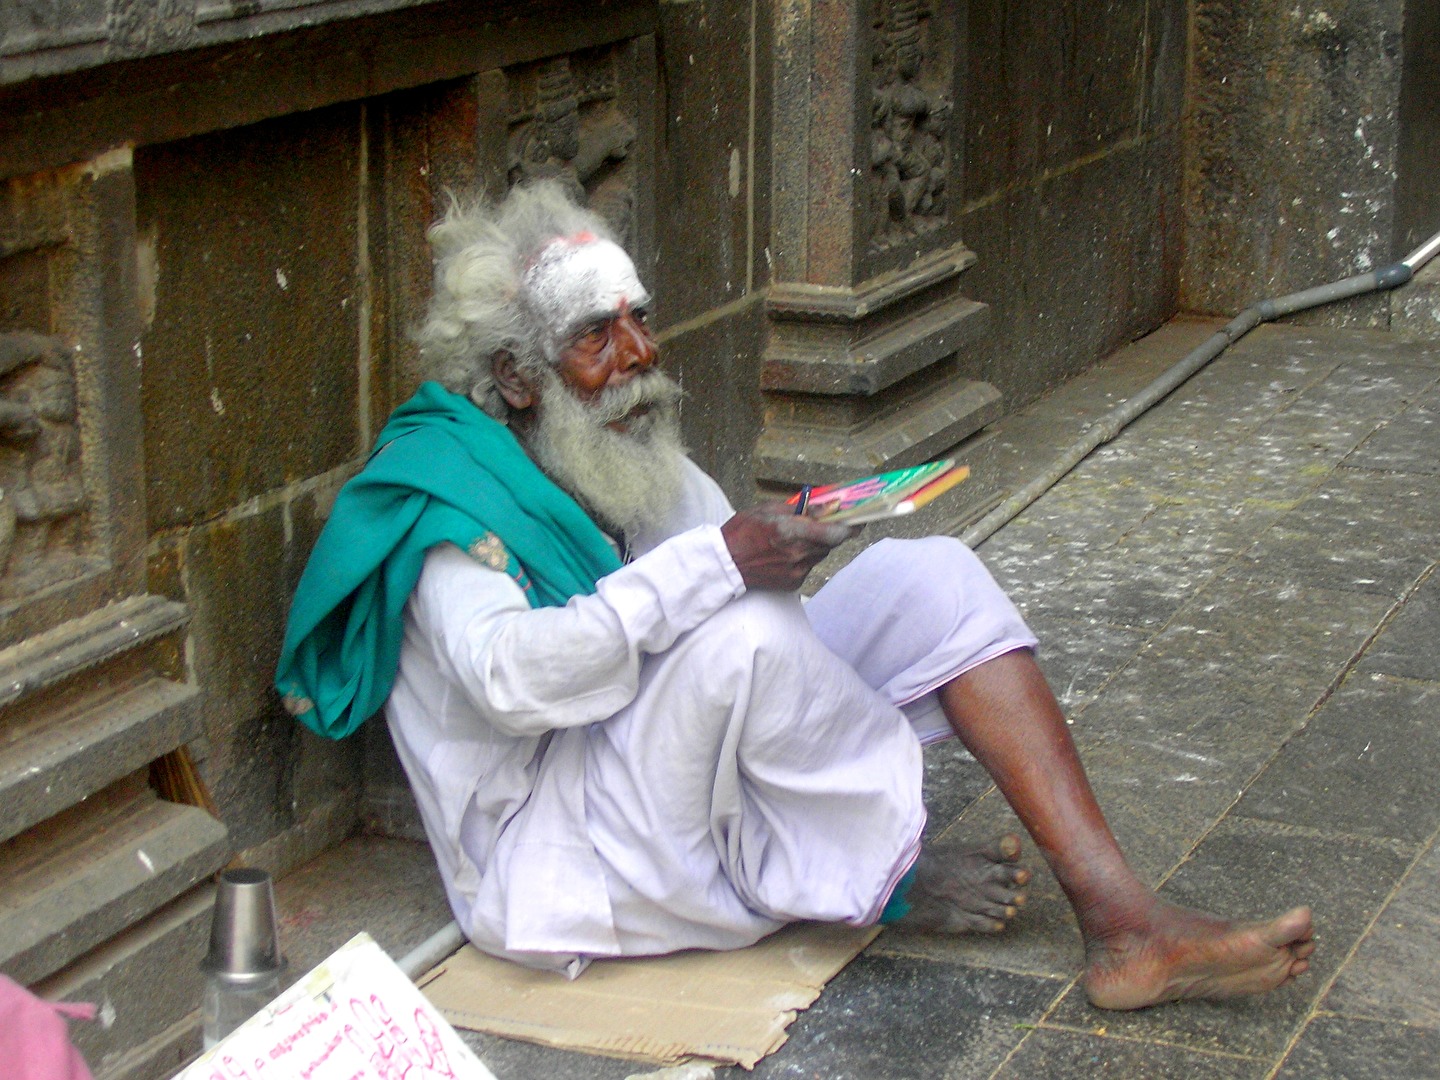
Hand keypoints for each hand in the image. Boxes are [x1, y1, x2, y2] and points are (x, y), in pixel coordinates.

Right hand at [720, 503, 857, 590]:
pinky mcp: (793, 583)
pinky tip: (784, 554)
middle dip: (829, 532)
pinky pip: (809, 566)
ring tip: (793, 539)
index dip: (851, 526)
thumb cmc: (742, 532)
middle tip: (821, 524)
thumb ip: (800, 510)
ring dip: (815, 545)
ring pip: (820, 554)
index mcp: (792, 532)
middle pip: (830, 543)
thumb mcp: (768, 510)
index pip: (835, 532)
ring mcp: (797, 571)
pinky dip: (803, 558)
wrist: (724, 564)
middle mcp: (798, 554)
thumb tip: (826, 507)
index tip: (859, 521)